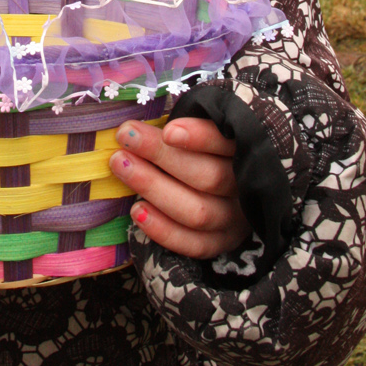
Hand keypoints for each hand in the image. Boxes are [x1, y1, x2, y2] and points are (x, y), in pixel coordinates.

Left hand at [110, 117, 249, 259]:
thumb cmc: (197, 148)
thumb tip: (142, 122)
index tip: (168, 131)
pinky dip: (164, 230)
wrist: (217, 192)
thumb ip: (178, 125)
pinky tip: (136, 210)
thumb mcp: (195, 129)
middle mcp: (244, 188)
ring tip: (121, 165)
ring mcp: (235, 220)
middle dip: (162, 155)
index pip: (227, 143)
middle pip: (209, 177)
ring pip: (198, 211)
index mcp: (244, 151)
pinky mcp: (220, 244)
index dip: (201, 137)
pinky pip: (194, 244)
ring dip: (154, 188)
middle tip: (126, 136)